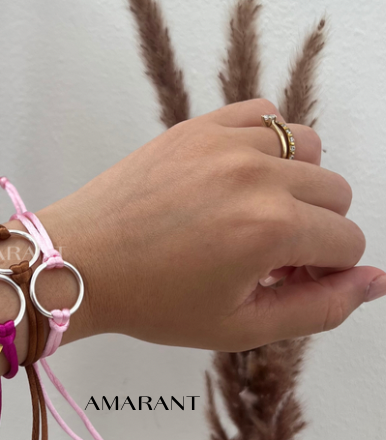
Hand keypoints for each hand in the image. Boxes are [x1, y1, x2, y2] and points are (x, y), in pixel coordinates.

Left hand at [41, 99, 385, 351]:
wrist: (83, 259)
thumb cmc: (152, 299)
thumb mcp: (240, 325)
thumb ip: (320, 308)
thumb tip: (376, 281)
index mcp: (269, 228)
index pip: (347, 242)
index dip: (325, 269)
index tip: (288, 278)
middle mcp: (255, 174)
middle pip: (335, 194)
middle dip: (315, 229)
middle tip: (269, 252)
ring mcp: (224, 141)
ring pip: (308, 148)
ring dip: (297, 183)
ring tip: (256, 210)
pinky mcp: (198, 125)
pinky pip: (264, 114)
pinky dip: (268, 142)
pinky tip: (241, 173)